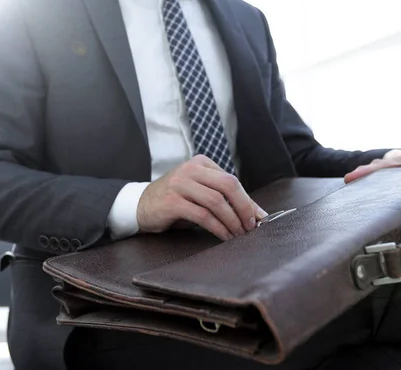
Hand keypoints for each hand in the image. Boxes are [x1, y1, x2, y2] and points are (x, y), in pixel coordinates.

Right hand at [136, 155, 267, 240]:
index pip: (231, 180)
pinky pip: (203, 215)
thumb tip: (255, 213)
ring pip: (217, 201)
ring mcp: (180, 183)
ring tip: (239, 234)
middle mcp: (191, 169)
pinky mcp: (172, 201)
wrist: (140, 205)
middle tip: (251, 226)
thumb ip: (222, 197)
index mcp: (201, 163)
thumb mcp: (199, 192)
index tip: (260, 217)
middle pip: (228, 186)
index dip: (248, 200)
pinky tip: (224, 236)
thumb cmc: (175, 200)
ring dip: (232, 221)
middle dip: (244, 208)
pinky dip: (218, 228)